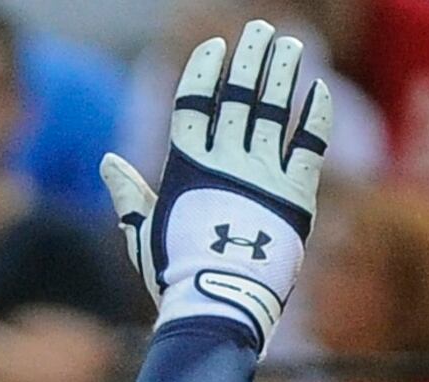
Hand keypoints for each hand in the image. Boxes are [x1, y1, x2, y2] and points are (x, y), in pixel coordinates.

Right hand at [99, 19, 333, 345]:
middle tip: (260, 29)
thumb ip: (129, 193)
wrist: (218, 305)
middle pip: (238, 95)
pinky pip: (308, 145)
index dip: (204, 71)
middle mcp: (224, 160)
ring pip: (273, 110)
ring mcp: (261, 174)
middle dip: (249, 57)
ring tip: (290, 44)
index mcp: (186, 164)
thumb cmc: (175, 274)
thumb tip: (108, 162)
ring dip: (281, 72)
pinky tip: (320, 89)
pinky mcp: (295, 194)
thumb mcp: (142, 231)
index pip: (194, 101)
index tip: (215, 47)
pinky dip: (314, 116)